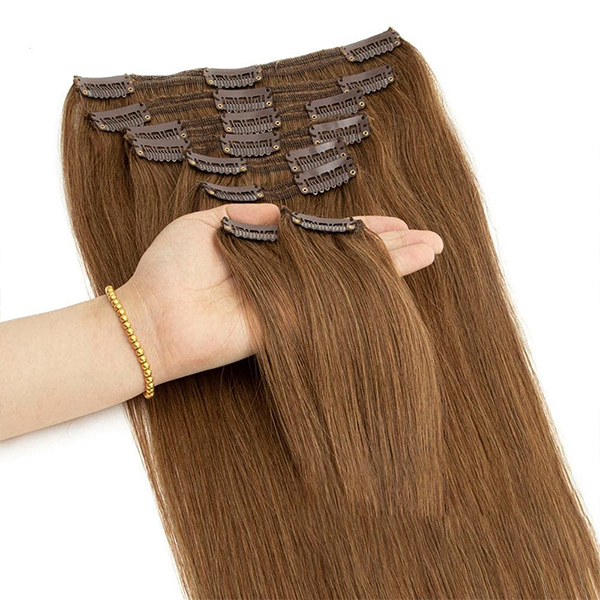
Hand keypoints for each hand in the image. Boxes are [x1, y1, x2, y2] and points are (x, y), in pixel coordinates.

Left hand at [119, 204, 442, 385]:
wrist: (150, 317)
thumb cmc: (169, 268)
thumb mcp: (206, 223)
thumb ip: (248, 214)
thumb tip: (285, 210)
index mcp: (272, 249)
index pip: (328, 236)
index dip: (363, 230)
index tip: (397, 222)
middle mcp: (289, 276)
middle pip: (351, 259)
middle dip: (392, 249)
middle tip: (432, 242)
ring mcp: (292, 302)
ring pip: (352, 280)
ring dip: (393, 268)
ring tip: (429, 254)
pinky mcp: (288, 324)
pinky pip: (332, 305)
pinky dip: (364, 292)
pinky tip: (395, 283)